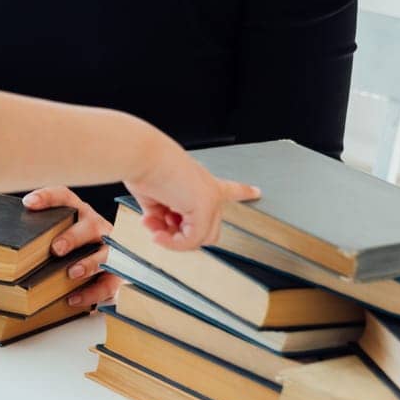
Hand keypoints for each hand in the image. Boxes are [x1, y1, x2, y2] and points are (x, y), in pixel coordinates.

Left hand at [21, 186, 119, 308]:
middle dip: (73, 237)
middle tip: (55, 248)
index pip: (65, 197)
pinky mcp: (117, 274)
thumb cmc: (72, 245)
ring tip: (72, 273)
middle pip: (89, 226)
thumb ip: (39, 233)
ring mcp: (110, 250)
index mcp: (79, 212)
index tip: (28, 203)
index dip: (47, 198)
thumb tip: (2, 245)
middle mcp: (97, 227)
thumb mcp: (57, 232)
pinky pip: (109, 284)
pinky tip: (73, 299)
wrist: (108, 262)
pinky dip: (91, 293)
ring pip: (105, 254)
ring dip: (88, 264)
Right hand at [125, 134, 260, 249]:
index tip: (257, 192)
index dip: (243, 191)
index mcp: (199, 182)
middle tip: (159, 229)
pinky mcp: (204, 209)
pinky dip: (172, 243)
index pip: (229, 187)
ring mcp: (210, 200)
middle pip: (207, 229)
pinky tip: (157, 234)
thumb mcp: (154, 196)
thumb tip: (161, 232)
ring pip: (200, 238)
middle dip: (180, 234)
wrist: (142, 156)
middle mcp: (209, 190)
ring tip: (155, 232)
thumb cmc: (144, 167)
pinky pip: (191, 240)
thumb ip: (162, 216)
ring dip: (173, 240)